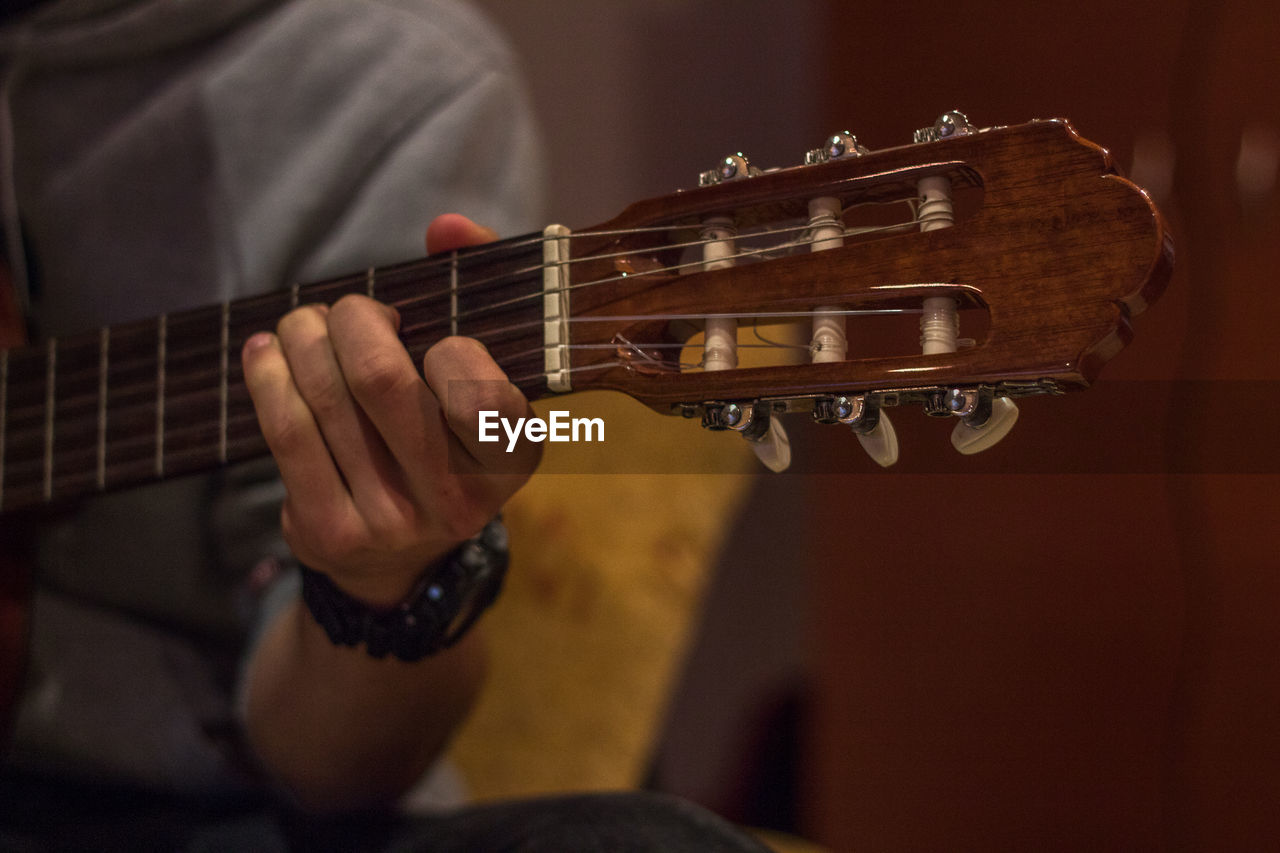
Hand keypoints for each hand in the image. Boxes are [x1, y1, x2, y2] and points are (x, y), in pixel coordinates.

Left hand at [242, 215, 539, 605]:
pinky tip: (265, 354)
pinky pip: (287, 432)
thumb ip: (475, 288)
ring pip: (327, 398)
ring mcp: (394, 521)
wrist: (397, 558)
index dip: (446, 346)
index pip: (479, 388)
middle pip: (383, 380)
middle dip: (352, 321)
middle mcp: (460, 499)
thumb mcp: (476, 377)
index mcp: (512, 456)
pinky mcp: (331, 531)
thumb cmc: (441, 436)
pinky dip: (268, 377)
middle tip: (346, 312)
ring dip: (302, 339)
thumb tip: (447, 226)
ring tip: (300, 326)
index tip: (428, 335)